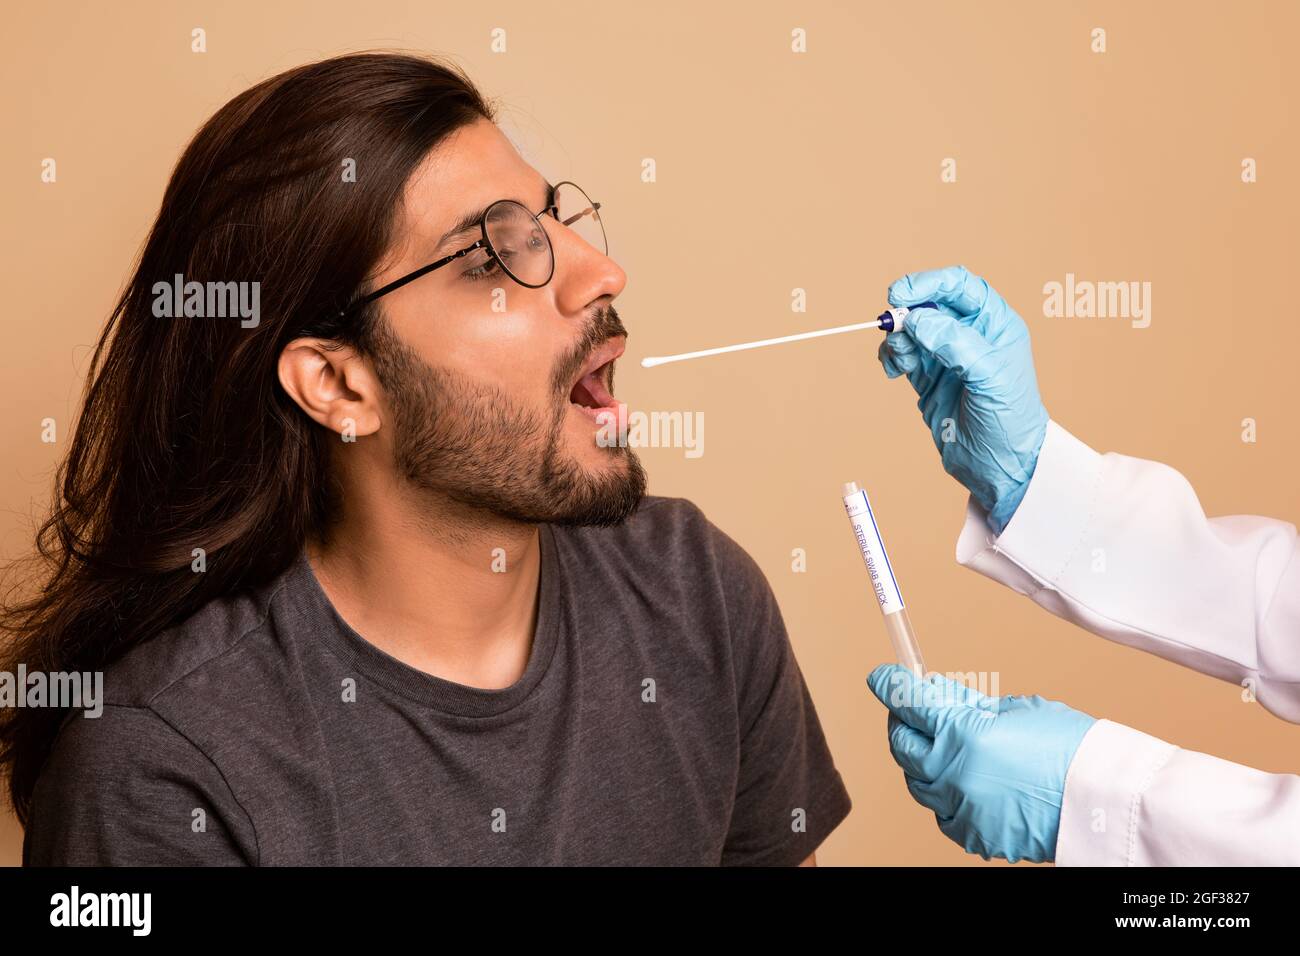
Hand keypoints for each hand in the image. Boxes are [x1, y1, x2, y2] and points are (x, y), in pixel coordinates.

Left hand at [866, 663, 1095, 863]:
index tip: (881, 676)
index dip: (890, 684)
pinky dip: (946, 796)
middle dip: (902, 722)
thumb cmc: (1070, 748)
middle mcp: (952, 774)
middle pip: (902, 744)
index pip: (907, 702)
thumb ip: (970, 706)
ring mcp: (960, 809)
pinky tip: (963, 782)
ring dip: (922, 760)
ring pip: (917, 782)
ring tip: (941, 746)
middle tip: (911, 711)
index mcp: (961, 734)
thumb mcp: (1017, 709)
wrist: (1104, 802)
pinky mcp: (973, 836)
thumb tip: (938, 696)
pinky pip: (942, 813)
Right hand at [878, 265, 1048, 533]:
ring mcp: (946, 356)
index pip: (958, 286)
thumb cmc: (1009, 421)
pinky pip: (901, 354)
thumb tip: (919, 321)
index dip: (929, 283)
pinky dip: (891, 356)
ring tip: (899, 358)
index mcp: (994, 323)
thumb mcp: (990, 378)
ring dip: (897, 337)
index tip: (901, 294)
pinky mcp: (928, 378)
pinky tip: (894, 370)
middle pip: (928, 304)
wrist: (999, 467)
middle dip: (907, 312)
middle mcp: (969, 334)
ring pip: (910, 329)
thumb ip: (956, 344)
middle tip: (892, 326)